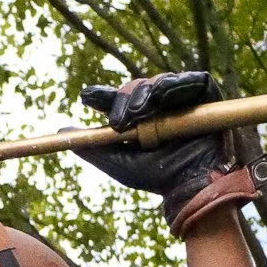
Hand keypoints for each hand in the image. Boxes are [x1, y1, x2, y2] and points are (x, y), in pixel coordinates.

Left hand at [72, 71, 256, 234]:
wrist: (188, 186)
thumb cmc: (156, 177)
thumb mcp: (118, 162)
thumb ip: (93, 147)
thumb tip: (62, 134)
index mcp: (139, 118)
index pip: (117, 100)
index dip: (101, 96)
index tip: (85, 97)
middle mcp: (159, 106)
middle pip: (137, 88)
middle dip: (125, 100)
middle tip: (118, 120)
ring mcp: (181, 99)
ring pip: (160, 83)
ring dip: (147, 95)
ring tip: (139, 112)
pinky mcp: (204, 95)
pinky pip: (190, 81)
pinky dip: (176, 86)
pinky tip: (162, 96)